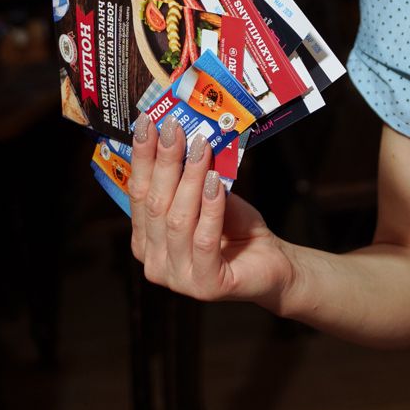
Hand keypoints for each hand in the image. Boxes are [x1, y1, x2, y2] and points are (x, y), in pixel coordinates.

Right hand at [129, 116, 297, 308]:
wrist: (272, 262)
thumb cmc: (236, 229)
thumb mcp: (209, 196)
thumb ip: (191, 178)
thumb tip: (183, 136)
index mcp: (146, 241)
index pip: (138, 193)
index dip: (142, 158)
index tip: (147, 123)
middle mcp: (154, 262)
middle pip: (155, 204)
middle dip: (164, 162)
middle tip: (173, 129)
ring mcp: (177, 279)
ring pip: (178, 221)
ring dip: (188, 179)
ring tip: (199, 149)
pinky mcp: (205, 286)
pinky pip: (204, 240)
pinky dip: (210, 208)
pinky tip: (214, 183)